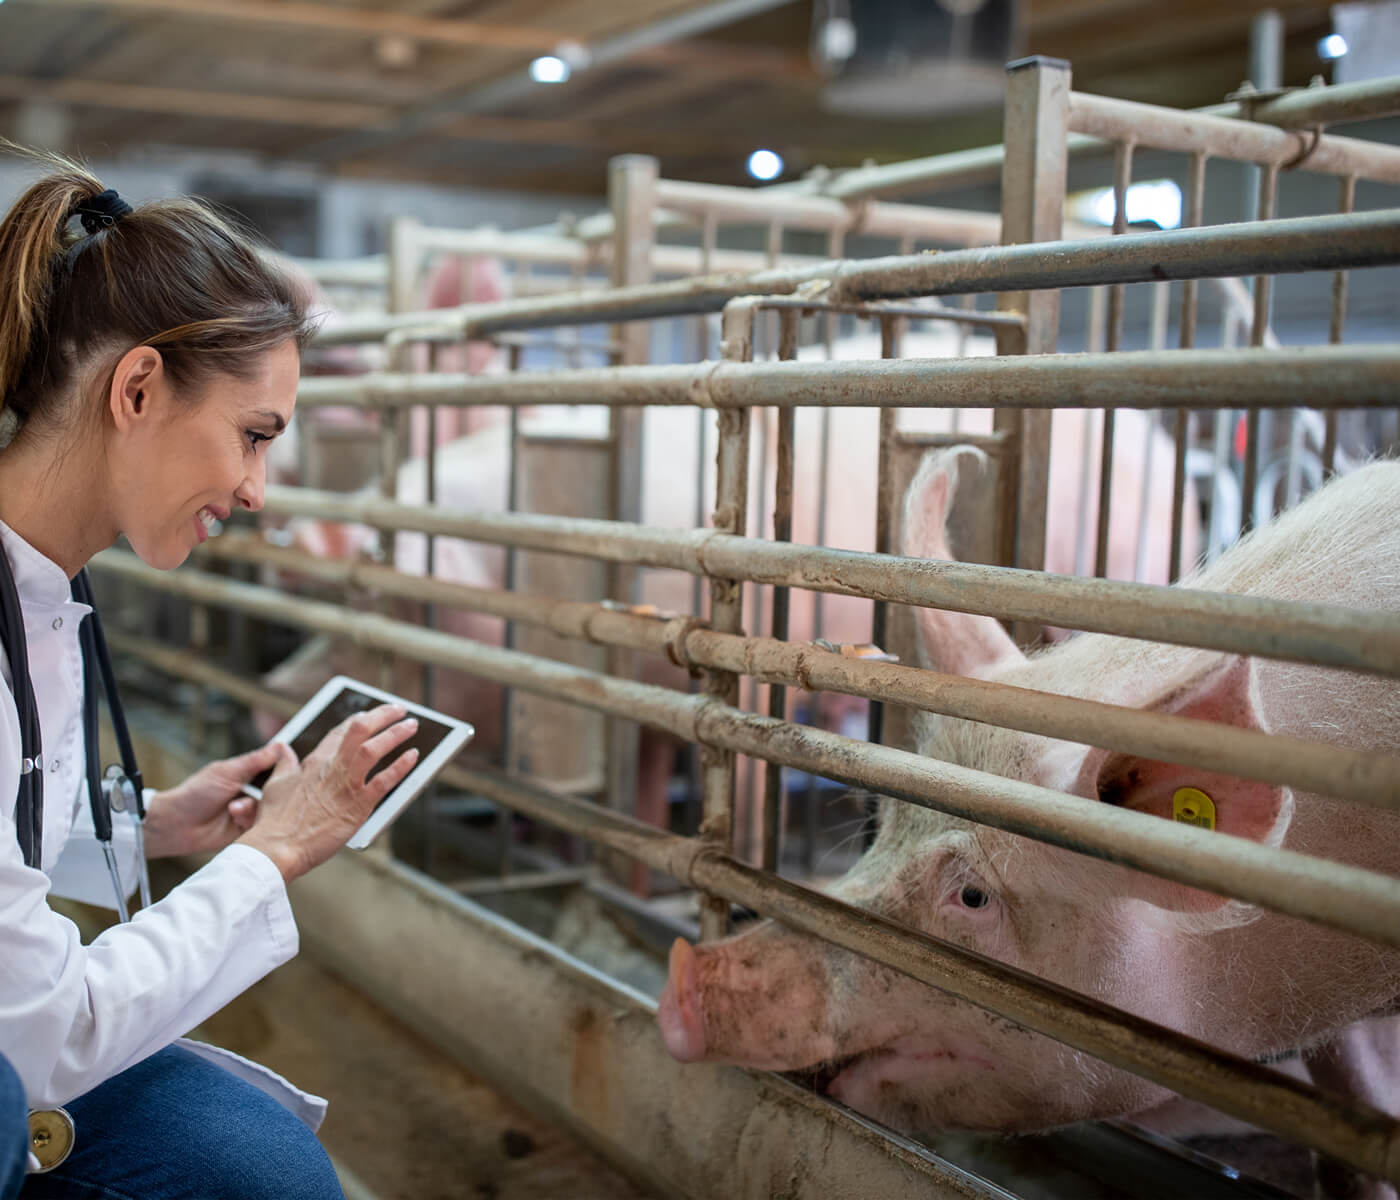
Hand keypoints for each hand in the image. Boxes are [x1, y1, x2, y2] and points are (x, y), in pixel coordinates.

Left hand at [143, 742, 287, 858]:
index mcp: (247, 773)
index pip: (276, 767)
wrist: (176, 825)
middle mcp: (252, 791)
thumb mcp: (227, 773)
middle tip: (261, 792)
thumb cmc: (196, 794)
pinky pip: (262, 824)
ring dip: (253, 807)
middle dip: (270, 791)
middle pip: (279, 789)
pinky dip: (250, 821)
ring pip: (271, 808)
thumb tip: (280, 745)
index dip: (285, 769)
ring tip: (234, 809)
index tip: (289, 770)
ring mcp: (250, 810)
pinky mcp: (248, 829)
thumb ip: (254, 761)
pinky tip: (235, 819)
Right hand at [236, 705, 419, 883]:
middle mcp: (332, 768)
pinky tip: (414, 756)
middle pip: (360, 730)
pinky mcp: (358, 805)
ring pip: (374, 749)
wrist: (276, 848)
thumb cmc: (274, 822)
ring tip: (411, 725)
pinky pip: (385, 780)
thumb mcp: (275, 785)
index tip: (369, 713)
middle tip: (399, 709)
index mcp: (314, 762)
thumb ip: (284, 765)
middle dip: (382, 715)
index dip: (357, 720)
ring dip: (395, 734)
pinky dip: (401, 766)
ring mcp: (346, 785)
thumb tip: (283, 749)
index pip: (340, 732)